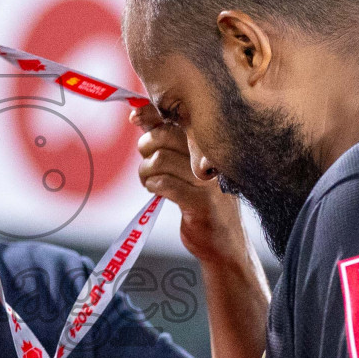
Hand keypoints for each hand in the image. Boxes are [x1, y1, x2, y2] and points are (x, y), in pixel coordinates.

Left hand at [132, 105, 247, 264]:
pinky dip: (153, 186)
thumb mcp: (188, 167)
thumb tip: (138, 115)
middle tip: (147, 163)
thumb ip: (167, 141)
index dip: (150, 113)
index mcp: (210, 145)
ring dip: (146, 172)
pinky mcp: (202, 203)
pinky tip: (156, 191)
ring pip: (160, 160)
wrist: (224, 244)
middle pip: (165, 135)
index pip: (177, 117)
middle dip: (146, 146)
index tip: (134, 117)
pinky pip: (165, 185)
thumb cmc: (203, 201)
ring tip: (150, 182)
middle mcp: (213, 159)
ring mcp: (209, 181)